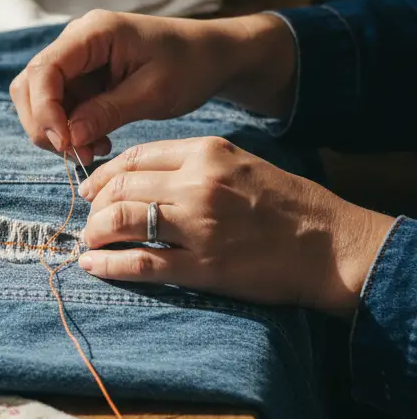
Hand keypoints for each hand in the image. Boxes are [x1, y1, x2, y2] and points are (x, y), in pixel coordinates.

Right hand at [9, 9, 297, 160]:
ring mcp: (76, 60)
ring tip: (92, 150)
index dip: (45, 111)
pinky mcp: (82, 78)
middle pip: (30, 86)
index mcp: (94, 33)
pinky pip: (59, 108)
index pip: (44, 71)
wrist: (212, 57)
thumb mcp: (153, 92)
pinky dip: (70, 131)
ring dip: (57, 132)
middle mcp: (76, 41)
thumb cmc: (191, 66)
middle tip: (78, 153)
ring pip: (39, 100)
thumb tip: (68, 138)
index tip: (66, 144)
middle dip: (45, 125)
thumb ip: (106, 112)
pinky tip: (97, 142)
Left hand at [77, 137, 394, 317]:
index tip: (90, 190)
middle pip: (121, 188)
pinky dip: (108, 266)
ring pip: (122, 221)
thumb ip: (191, 164)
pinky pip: (139, 264)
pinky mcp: (202, 266)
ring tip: (89, 242)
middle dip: (95, 206)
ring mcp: (198, 226)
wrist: (330, 245)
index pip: (134, 157)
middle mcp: (198, 184)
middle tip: (89, 221)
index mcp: (206, 153)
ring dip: (95, 233)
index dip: (102, 175)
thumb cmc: (285, 204)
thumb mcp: (239, 163)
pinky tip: (92, 266)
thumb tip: (138, 175)